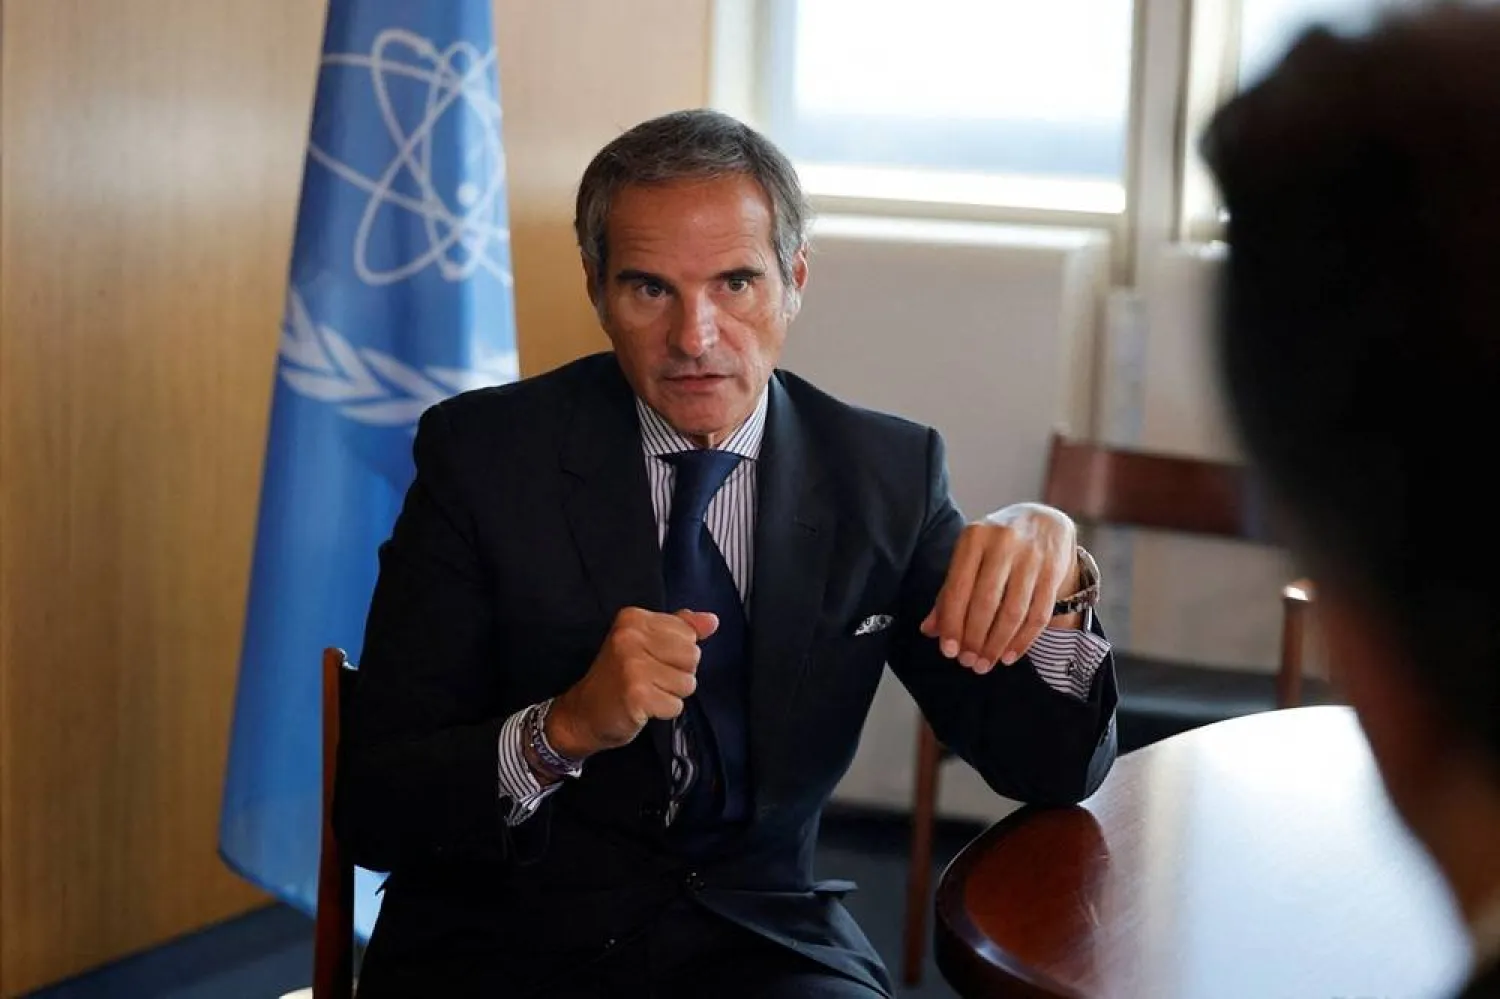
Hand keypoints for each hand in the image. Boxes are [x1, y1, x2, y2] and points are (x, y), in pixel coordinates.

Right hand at [547, 607, 714, 757]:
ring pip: (688, 682)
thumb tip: (712, 621)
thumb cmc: (617, 678)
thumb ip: (680, 629)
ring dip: (671, 694)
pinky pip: (676, 705)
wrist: (583, 713)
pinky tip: (643, 707)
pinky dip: (664, 711)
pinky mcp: (637, 694)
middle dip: (678, 674)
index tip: (650, 660)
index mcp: (634, 618)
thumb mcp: (644, 643)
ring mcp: (633, 665)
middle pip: (692, 656)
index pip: (689, 634)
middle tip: (648, 679)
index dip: (677, 653)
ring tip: (646, 692)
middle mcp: (630, 637)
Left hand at [920, 502, 1078, 673]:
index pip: (959, 588)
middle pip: (986, 603)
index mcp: (974, 537)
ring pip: (1013, 612)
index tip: (949, 651)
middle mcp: (1003, 543)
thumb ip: (949, 592)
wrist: (1043, 519)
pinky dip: (1023, 640)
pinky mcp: (1054, 570)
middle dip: (975, 639)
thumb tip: (929, 630)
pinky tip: (1009, 655)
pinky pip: (1038, 614)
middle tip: (968, 662)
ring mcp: (1032, 556)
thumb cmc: (995, 544)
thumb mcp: (969, 557)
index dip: (952, 624)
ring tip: (986, 663)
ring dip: (997, 644)